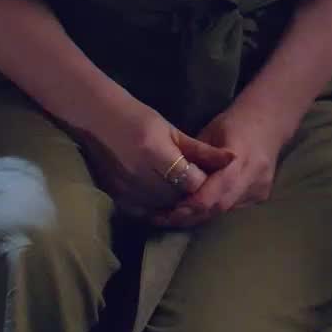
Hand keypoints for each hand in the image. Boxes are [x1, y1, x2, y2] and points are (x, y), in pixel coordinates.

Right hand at [78, 101, 233, 216]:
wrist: (98, 120)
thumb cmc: (138, 118)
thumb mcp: (172, 130)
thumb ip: (202, 150)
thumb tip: (232, 159)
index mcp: (156, 152)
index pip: (191, 181)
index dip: (203, 180)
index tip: (206, 174)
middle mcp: (140, 175)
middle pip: (179, 198)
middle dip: (192, 194)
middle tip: (197, 185)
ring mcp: (126, 189)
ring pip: (163, 208)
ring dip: (176, 203)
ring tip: (182, 191)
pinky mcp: (116, 197)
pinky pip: (144, 213)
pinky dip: (156, 210)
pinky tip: (163, 201)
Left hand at [151, 102, 285, 229]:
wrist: (270, 121)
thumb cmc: (235, 121)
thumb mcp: (211, 133)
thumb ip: (196, 158)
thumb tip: (171, 180)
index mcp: (240, 156)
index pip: (214, 191)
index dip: (192, 204)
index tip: (169, 209)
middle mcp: (253, 176)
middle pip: (219, 207)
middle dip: (192, 215)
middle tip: (165, 218)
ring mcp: (260, 188)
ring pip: (226, 210)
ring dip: (201, 215)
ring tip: (175, 216)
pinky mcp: (262, 195)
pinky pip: (234, 207)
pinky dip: (215, 208)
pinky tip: (198, 208)